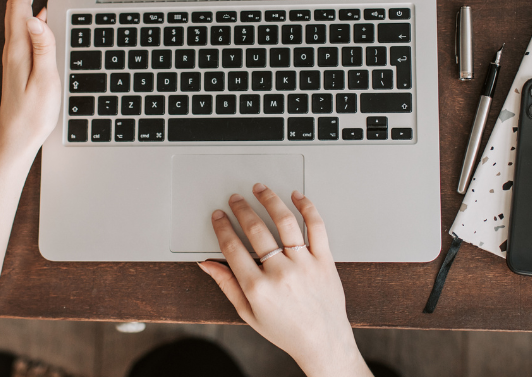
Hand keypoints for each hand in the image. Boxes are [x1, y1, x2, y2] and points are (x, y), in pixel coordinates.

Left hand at [0, 0, 61, 160]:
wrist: (16, 140)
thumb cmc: (32, 115)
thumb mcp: (44, 81)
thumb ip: (43, 48)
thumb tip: (37, 17)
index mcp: (19, 49)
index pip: (19, 5)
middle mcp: (13, 48)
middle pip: (15, 5)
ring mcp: (15, 55)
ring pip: (18, 15)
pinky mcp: (20, 63)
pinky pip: (23, 29)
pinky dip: (30, 12)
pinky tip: (39, 13)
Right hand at [198, 184, 370, 376]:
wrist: (322, 341)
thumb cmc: (286, 330)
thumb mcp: (248, 313)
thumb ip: (227, 285)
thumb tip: (207, 264)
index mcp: (258, 288)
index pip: (233, 247)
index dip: (222, 227)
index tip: (219, 216)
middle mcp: (281, 273)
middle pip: (256, 230)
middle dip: (241, 209)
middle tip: (236, 199)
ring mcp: (304, 264)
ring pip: (285, 222)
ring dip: (269, 200)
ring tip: (260, 190)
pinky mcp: (324, 260)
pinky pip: (317, 227)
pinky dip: (307, 207)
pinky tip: (297, 197)